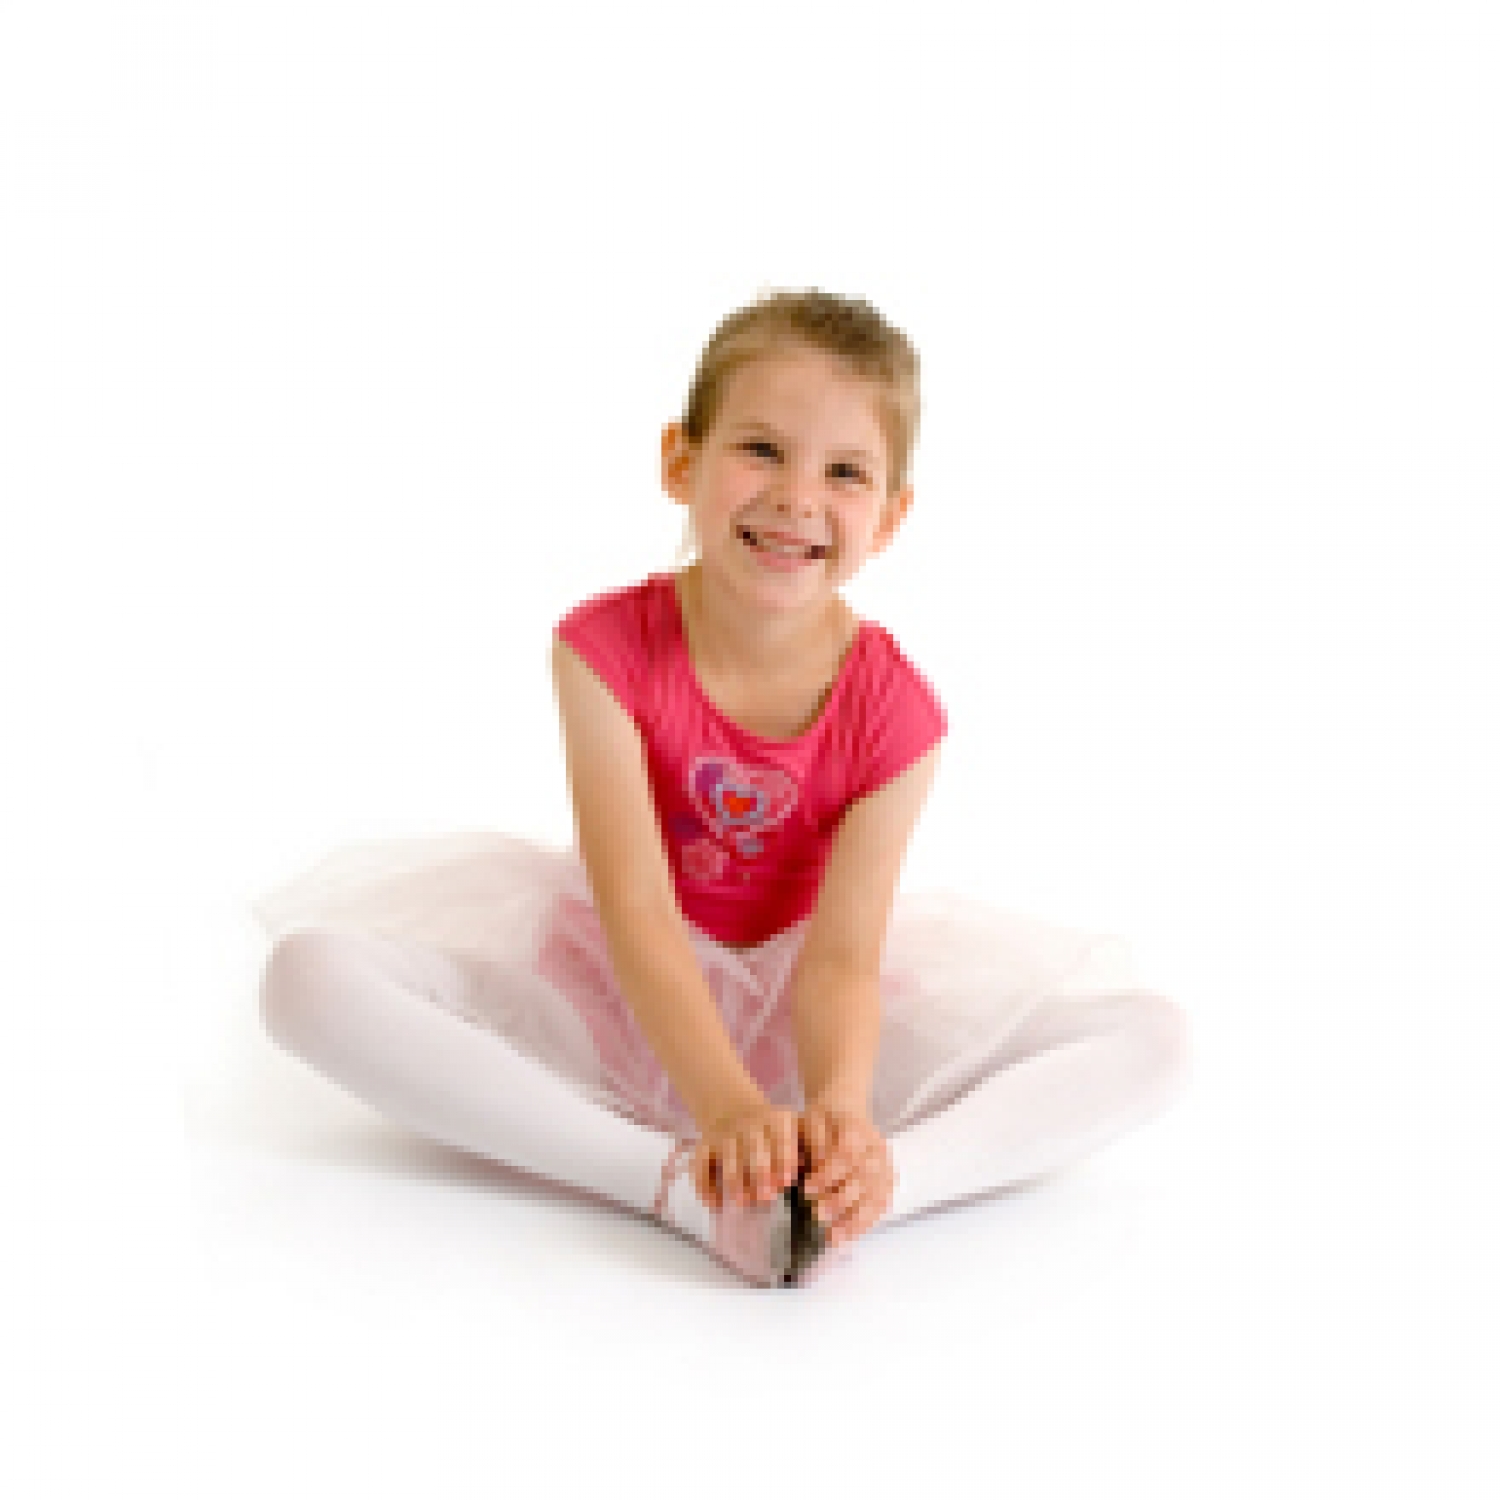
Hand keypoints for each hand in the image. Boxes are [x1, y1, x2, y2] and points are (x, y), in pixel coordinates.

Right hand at [692, 1100, 800, 1213]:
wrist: (735, 1109)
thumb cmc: (775, 1134)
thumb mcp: (795, 1131)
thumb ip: (808, 1153)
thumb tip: (818, 1179)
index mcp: (777, 1121)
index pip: (781, 1137)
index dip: (783, 1158)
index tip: (786, 1181)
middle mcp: (749, 1124)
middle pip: (753, 1147)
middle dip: (759, 1172)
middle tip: (766, 1197)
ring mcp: (724, 1134)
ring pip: (727, 1156)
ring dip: (734, 1181)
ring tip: (741, 1202)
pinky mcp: (704, 1145)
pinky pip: (700, 1164)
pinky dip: (704, 1185)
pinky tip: (715, 1205)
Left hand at [798, 1100, 894, 1248]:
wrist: (844, 1110)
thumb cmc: (822, 1120)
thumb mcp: (810, 1122)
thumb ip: (810, 1143)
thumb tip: (806, 1168)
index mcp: (856, 1129)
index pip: (846, 1154)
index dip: (827, 1174)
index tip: (807, 1188)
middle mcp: (875, 1149)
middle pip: (863, 1178)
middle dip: (839, 1199)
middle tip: (817, 1214)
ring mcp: (885, 1167)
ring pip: (875, 1196)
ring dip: (854, 1218)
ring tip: (832, 1235)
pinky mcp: (887, 1182)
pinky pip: (879, 1207)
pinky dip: (863, 1224)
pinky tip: (845, 1238)